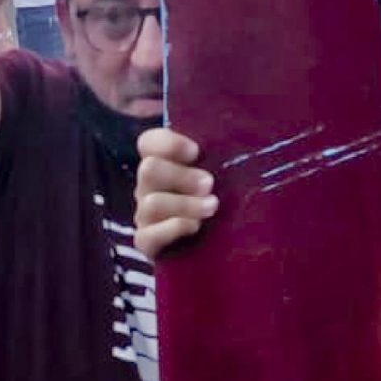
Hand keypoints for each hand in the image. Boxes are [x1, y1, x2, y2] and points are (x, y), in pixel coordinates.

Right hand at [134, 127, 217, 258]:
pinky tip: (195, 226)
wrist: (213, 246)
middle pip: (148, 169)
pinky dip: (174, 228)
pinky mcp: (146, 242)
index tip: (196, 152)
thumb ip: (217, 156)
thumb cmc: (217, 198)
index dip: (169, 144)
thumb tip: (236, 135)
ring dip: (185, 204)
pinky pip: (148, 236)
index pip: (148, 142)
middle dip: (182, 176)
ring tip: (212, 206)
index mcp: (163, 162)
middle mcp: (148, 186)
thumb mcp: (218, 173)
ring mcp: (145, 215)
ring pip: (152, 203)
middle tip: (209, 184)